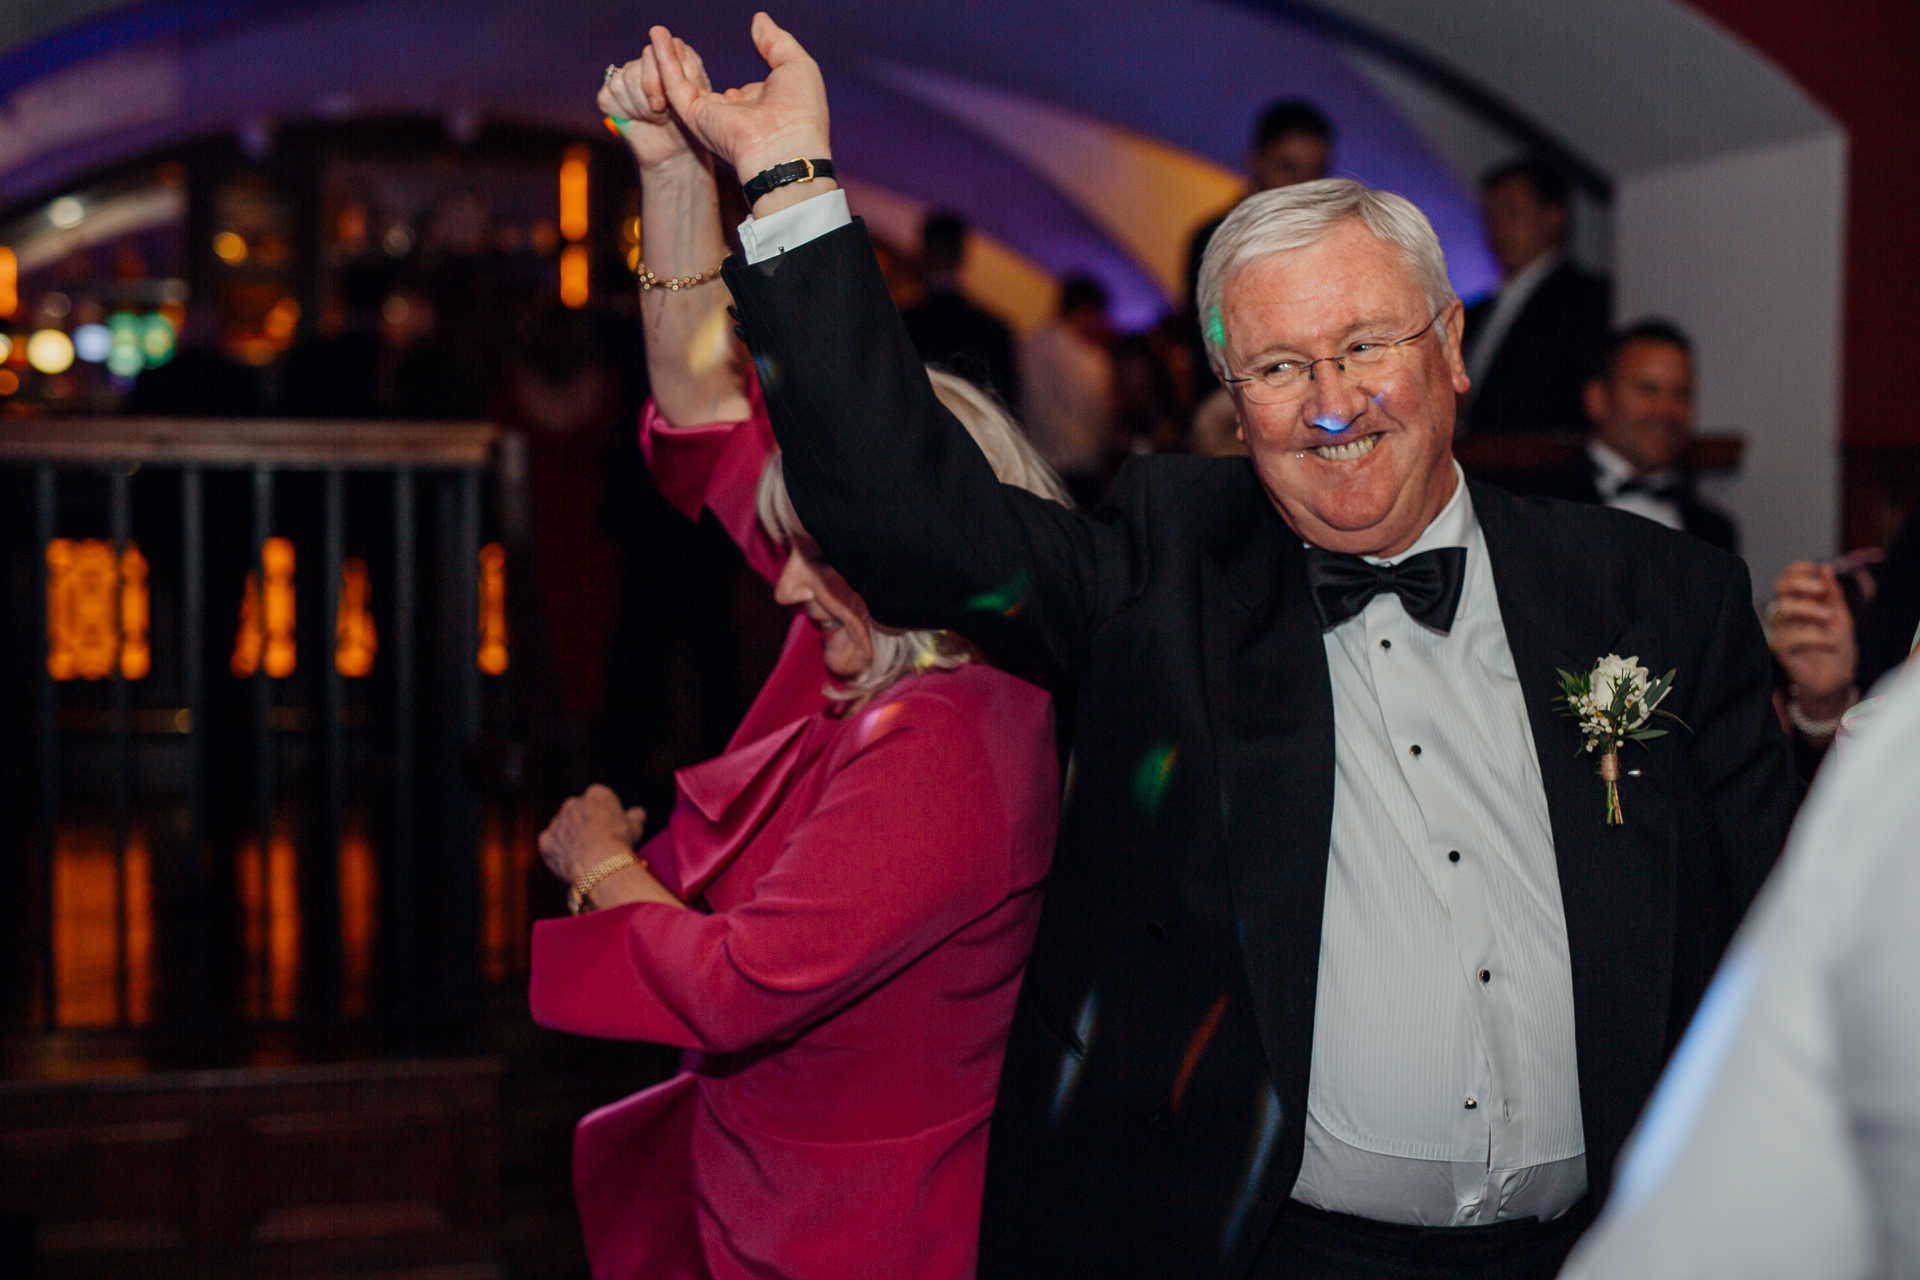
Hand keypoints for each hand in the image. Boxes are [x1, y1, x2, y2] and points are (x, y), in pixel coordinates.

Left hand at [538, 784, 646, 885]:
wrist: (599, 863)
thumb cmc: (620, 842)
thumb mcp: (635, 827)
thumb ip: (635, 817)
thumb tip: (639, 813)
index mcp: (597, 794)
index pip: (600, 800)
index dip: (606, 815)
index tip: (612, 829)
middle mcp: (573, 803)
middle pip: (579, 812)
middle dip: (585, 823)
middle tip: (597, 843)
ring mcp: (557, 821)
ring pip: (563, 828)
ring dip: (570, 837)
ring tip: (585, 856)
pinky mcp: (546, 840)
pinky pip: (551, 845)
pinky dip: (558, 852)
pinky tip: (571, 862)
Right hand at [600, 40, 711, 173]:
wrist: (676, 154)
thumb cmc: (690, 126)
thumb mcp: (694, 96)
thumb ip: (681, 64)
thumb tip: (660, 33)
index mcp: (670, 56)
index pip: (653, 51)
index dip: (657, 76)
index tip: (667, 100)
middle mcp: (647, 62)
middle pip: (635, 68)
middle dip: (650, 97)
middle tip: (664, 114)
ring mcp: (627, 76)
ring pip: (621, 83)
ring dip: (640, 109)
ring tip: (655, 118)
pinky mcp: (611, 95)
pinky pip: (608, 97)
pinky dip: (624, 113)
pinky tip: (638, 119)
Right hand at [649, 14, 830, 198]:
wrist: (788, 144)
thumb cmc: (801, 113)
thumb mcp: (795, 65)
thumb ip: (775, 41)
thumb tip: (759, 19)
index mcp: (758, 108)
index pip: (740, 90)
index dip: (732, 68)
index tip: (721, 55)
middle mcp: (732, 114)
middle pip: (707, 87)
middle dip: (687, 64)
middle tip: (669, 38)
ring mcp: (712, 116)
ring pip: (684, 84)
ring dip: (668, 57)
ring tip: (656, 31)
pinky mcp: (696, 117)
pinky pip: (674, 84)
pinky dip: (665, 60)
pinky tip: (658, 36)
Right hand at [1766, 561, 1856, 718]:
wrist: (1837, 681)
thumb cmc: (1837, 650)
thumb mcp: (1841, 617)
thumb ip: (1832, 594)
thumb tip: (1824, 567)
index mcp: (1801, 604)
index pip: (1787, 578)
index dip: (1797, 570)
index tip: (1814, 570)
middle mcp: (1788, 616)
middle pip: (1779, 587)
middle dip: (1800, 584)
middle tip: (1821, 591)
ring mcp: (1783, 632)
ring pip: (1784, 609)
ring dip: (1810, 609)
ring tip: (1830, 619)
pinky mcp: (1781, 651)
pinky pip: (1790, 636)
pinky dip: (1814, 637)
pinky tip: (1830, 643)